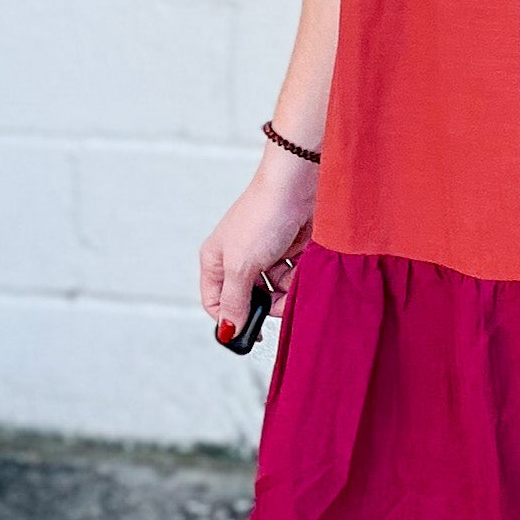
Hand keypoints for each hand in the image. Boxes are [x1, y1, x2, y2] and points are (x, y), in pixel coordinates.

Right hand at [198, 150, 316, 338]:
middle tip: (281, 305)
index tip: (253, 333)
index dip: (232, 320)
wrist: (297, 186)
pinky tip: (304, 268)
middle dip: (266, 305)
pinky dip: (299, 277)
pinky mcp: (288, 250)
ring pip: (274, 291)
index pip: (216, 303)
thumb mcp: (242, 265)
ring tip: (295, 279)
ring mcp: (264, 255)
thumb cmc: (262, 217)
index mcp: (216, 261)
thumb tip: (228, 330)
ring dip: (286, 291)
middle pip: (249, 299)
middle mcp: (237, 259)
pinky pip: (292, 278)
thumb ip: (235, 301)